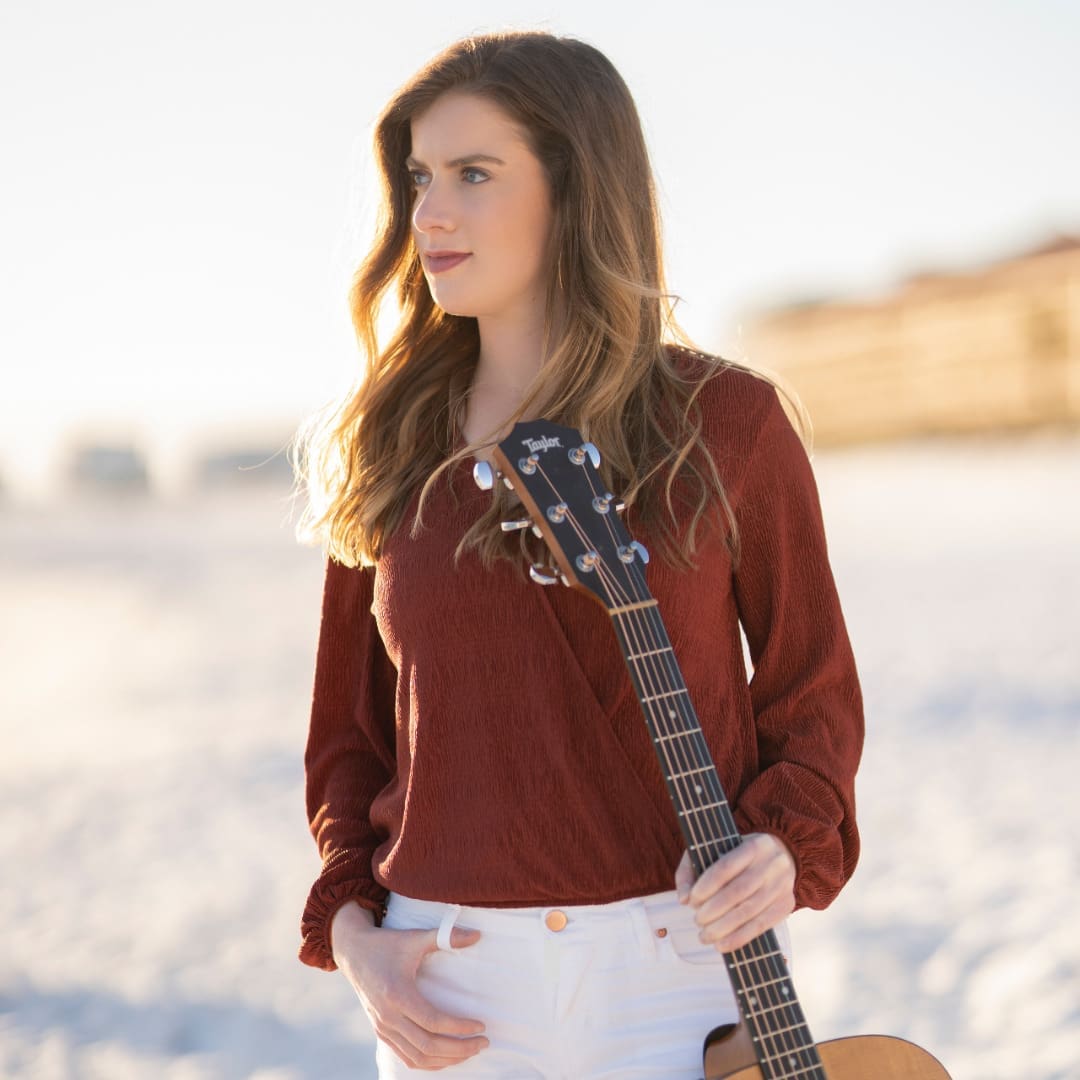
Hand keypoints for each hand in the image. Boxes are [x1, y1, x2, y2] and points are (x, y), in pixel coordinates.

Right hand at [331, 901, 488, 1068]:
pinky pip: (407, 1058)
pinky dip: (429, 1063)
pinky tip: (447, 1057)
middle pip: (427, 1046)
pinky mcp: (381, 1033)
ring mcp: (382, 1028)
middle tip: (483, 1043)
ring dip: (446, 1059)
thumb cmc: (387, 943)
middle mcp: (388, 1016)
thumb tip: (477, 935)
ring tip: (470, 1051)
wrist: (354, 952)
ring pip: (417, 1058)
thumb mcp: (415, 937)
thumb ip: (446, 936)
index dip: (459, 1028)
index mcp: (397, 994)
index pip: (433, 1022)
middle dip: (459, 1049)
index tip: (481, 1026)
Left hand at [674, 833, 795, 952]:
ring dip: (724, 928)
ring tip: (705, 936)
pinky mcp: (786, 904)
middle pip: (738, 892)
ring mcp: (782, 885)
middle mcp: (771, 864)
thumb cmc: (738, 855)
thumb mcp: (714, 849)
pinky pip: (762, 926)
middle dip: (714, 910)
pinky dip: (739, 938)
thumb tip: (683, 898)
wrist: (782, 854)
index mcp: (753, 846)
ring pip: (750, 911)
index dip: (706, 886)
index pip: (726, 867)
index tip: (692, 900)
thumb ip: (691, 869)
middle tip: (697, 921)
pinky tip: (722, 944)